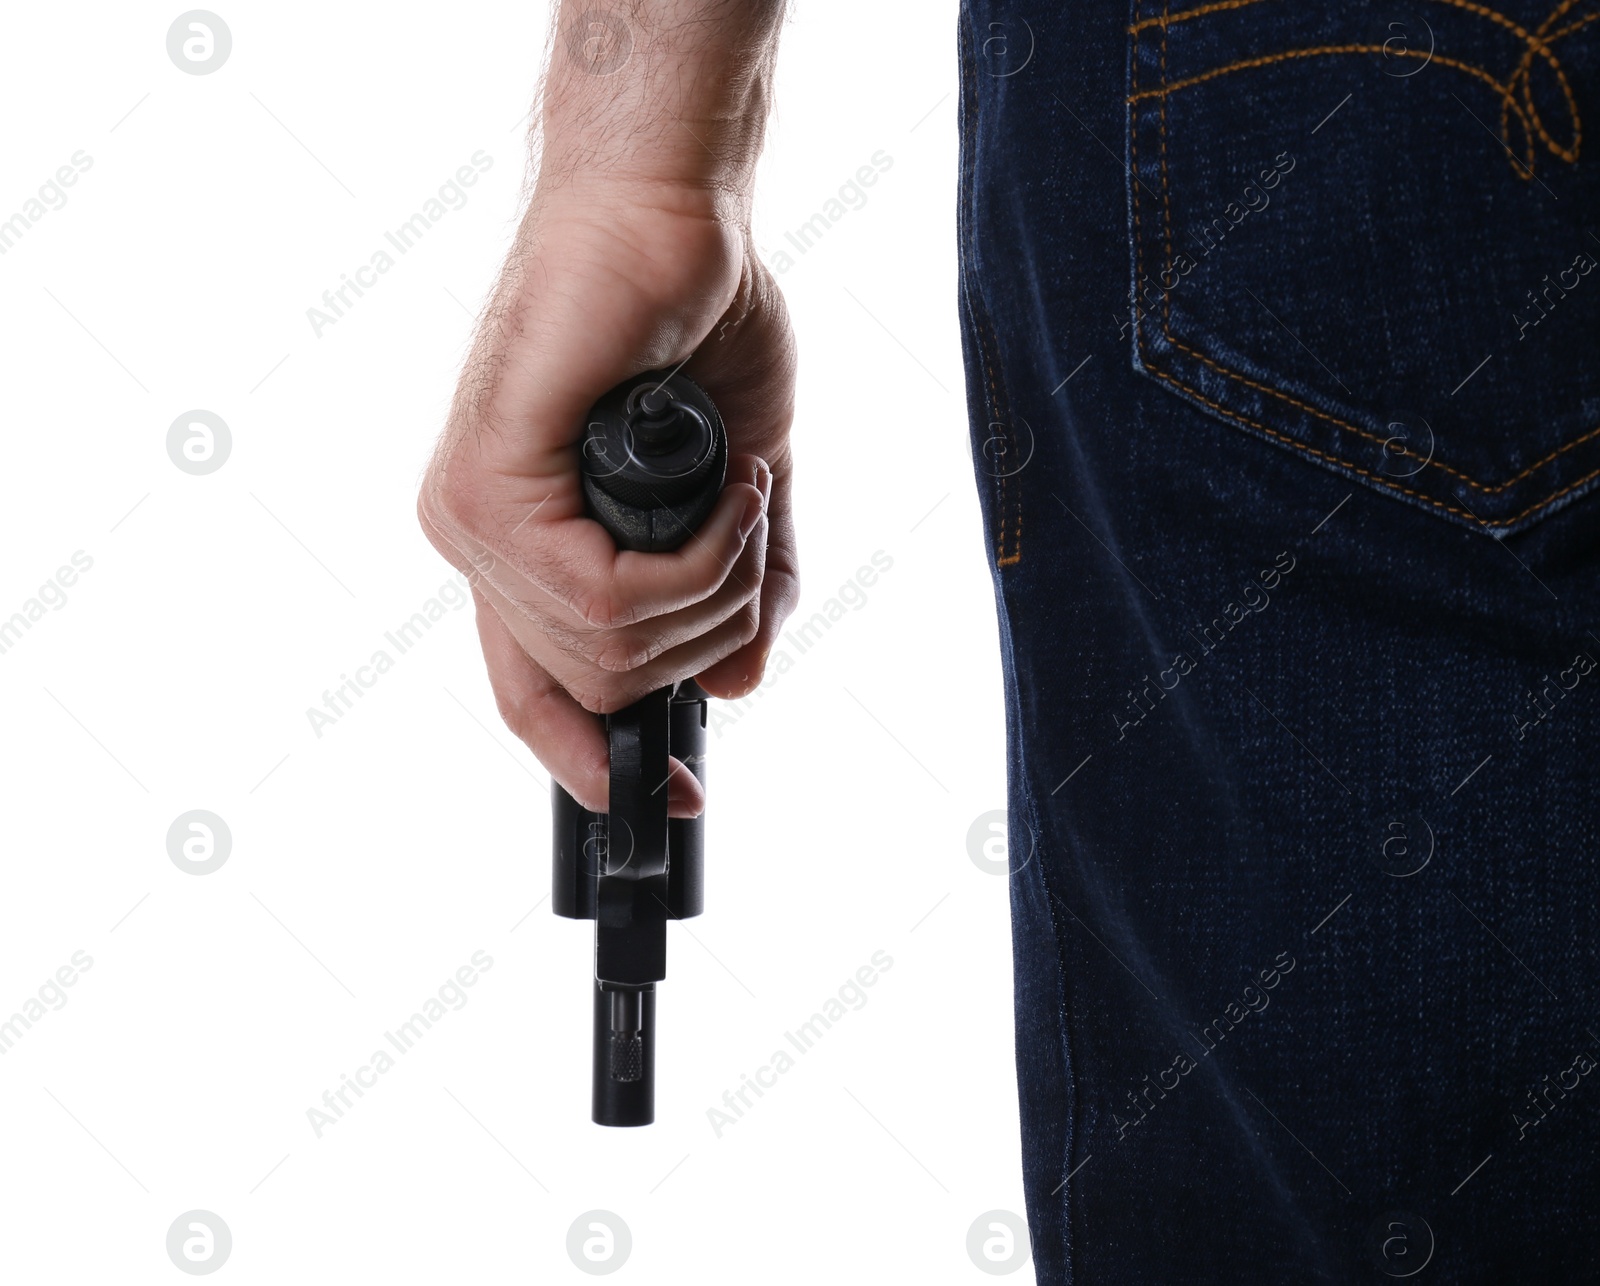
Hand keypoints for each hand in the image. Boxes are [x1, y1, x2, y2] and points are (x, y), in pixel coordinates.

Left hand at [417, 186, 797, 816]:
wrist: (677, 213)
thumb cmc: (697, 331)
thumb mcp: (739, 490)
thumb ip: (735, 588)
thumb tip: (742, 683)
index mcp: (529, 546)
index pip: (535, 692)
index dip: (599, 760)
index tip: (675, 797)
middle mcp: (484, 540)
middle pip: (594, 686)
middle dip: (707, 635)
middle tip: (757, 543)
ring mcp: (473, 514)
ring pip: (603, 651)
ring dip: (713, 592)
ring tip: (750, 498)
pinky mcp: (485, 478)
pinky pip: (599, 597)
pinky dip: (694, 563)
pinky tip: (731, 491)